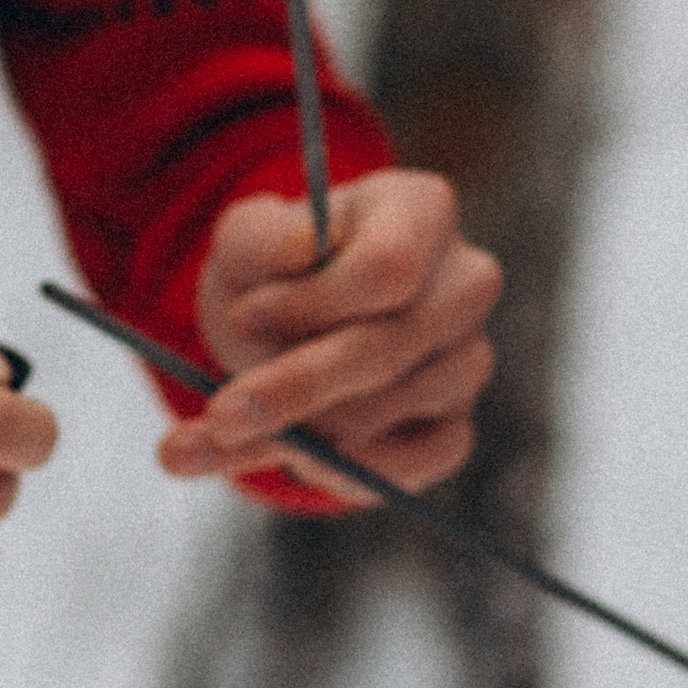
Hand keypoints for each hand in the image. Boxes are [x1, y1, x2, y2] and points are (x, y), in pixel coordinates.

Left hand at [160, 167, 500, 497]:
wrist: (279, 320)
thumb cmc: (271, 269)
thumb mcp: (246, 238)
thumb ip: (266, 237)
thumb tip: (303, 253)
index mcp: (424, 211)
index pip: (391, 267)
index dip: (313, 304)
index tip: (241, 317)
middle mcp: (464, 284)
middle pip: (390, 348)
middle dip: (295, 387)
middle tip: (219, 416)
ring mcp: (468, 359)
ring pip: (385, 413)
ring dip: (298, 435)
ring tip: (229, 432)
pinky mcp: (456, 426)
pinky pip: (408, 469)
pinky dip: (340, 476)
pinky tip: (292, 460)